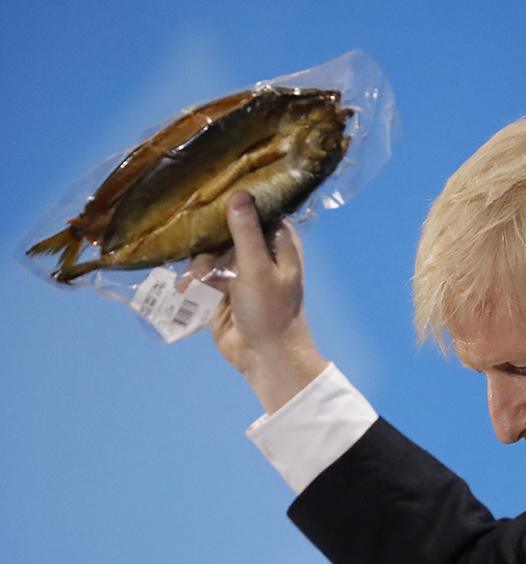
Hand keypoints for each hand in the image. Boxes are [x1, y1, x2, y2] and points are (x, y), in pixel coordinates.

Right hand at [191, 191, 327, 413]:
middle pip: (226, 226)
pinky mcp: (221, 286)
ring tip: (200, 280)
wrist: (264, 356)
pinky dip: (194, 279)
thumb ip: (245, 232)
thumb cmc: (270, 311)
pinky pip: (201, 271)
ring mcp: (239, 268)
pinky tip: (189, 288)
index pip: (257, 206)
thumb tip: (238, 193)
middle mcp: (259, 249)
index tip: (208, 188)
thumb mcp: (257, 268)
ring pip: (209, 249)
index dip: (235, 197)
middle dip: (207, 233)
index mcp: (278, 240)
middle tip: (190, 233)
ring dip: (200, 263)